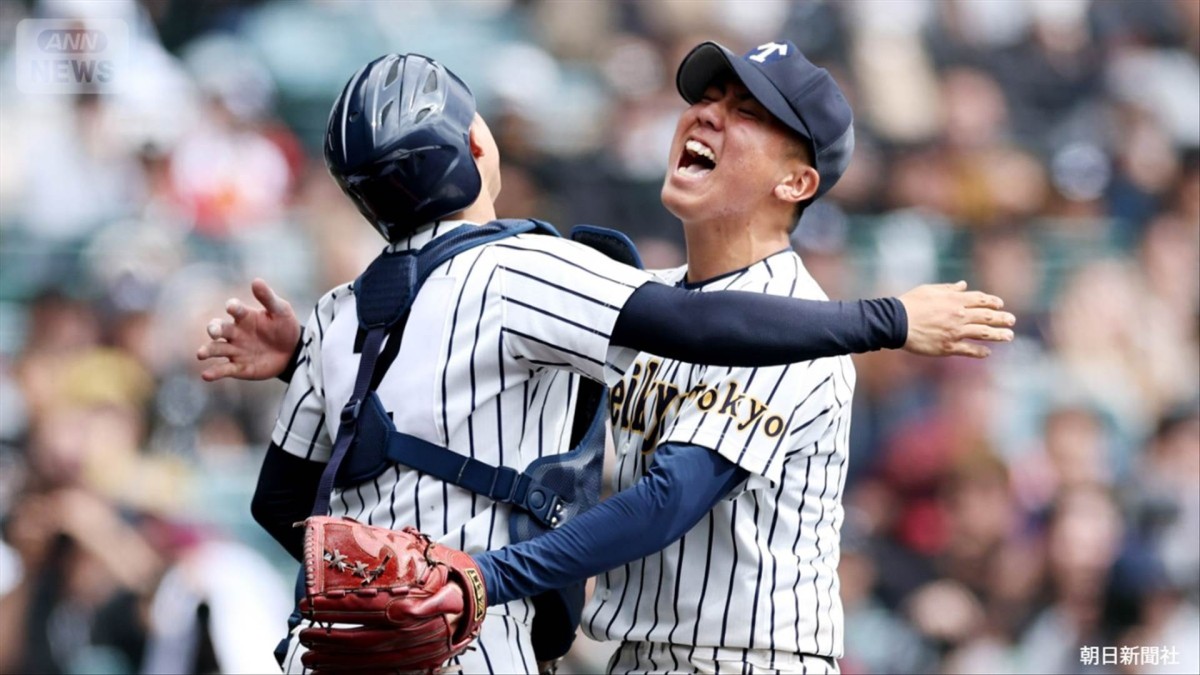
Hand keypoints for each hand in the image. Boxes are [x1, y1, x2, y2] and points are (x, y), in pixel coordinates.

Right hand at [196, 278, 300, 380]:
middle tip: (213, 330)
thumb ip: (268, 298)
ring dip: (208, 350)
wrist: (293, 352)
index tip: (232, 306)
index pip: (235, 309)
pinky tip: (206, 375)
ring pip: (217, 348)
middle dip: (214, 329)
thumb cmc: (284, 327)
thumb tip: (256, 280)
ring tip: (200, 354)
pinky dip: (215, 372)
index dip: (233, 306)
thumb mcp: (281, 311)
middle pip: (220, 328)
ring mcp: (235, 350)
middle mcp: (235, 332)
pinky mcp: (239, 367)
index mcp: (244, 316)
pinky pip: (225, 369)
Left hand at [296, 518, 485, 673]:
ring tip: (310, 656)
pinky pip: (381, 672)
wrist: (477, 599)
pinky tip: (332, 672)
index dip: (338, 609)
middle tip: (304, 634)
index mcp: (419, 608)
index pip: (369, 610)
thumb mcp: (438, 576)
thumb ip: (415, 590)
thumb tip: (390, 601)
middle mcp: (416, 634)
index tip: (312, 605)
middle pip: (365, 640)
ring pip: (369, 660)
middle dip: (330, 639)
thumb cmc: (452, 579)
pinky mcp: (417, 662)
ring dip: (336, 660)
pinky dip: (354, 673)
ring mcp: (417, 651)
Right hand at [899, 281, 1014, 357]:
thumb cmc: (910, 303)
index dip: (992, 302)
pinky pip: (969, 350)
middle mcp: (959, 315)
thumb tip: (963, 285)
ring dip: (998, 335)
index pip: (980, 300)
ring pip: (983, 333)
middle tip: (1012, 320)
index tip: (1000, 304)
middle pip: (987, 316)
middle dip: (1002, 318)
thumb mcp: (929, 290)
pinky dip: (980, 351)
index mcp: (955, 300)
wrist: (896, 322)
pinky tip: (987, 352)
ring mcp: (955, 332)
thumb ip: (949, 289)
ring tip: (1009, 336)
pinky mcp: (948, 346)